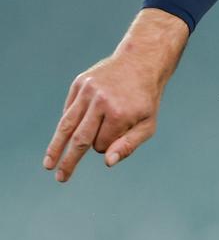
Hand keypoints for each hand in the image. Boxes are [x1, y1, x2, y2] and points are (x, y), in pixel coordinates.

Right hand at [44, 9, 188, 181]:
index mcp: (119, 113)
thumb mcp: (148, 123)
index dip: (107, 146)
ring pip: (67, 125)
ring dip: (56, 147)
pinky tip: (67, 133)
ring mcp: (88, 90)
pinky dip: (68, 123)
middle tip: (61, 177)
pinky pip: (69, 110)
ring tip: (48, 164)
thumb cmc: (145, 99)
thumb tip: (108, 162)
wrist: (142, 61)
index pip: (101, 144)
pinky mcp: (80, 83)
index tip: (116, 136)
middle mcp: (101, 101)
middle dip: (69, 161)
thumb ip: (129, 144)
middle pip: (79, 139)